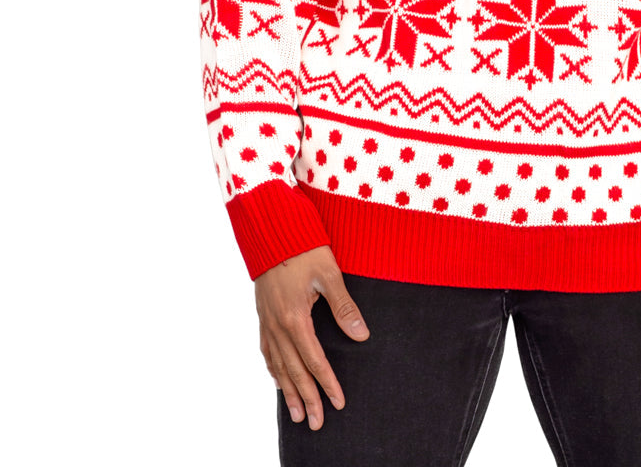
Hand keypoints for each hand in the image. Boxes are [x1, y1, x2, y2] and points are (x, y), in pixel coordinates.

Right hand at [255, 245, 369, 429]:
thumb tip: (362, 336)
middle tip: (318, 423)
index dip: (327, 383)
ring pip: (278, 365)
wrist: (271, 231)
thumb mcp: (330, 274)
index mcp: (295, 318)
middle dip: (308, 398)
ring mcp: (267, 322)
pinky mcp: (262, 315)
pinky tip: (278, 380)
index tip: (338, 403)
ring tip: (297, 415)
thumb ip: (344, 307)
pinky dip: (273, 369)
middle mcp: (278, 326)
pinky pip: (267, 351)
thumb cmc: (304, 248)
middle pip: (294, 370)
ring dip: (289, 391)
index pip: (315, 360)